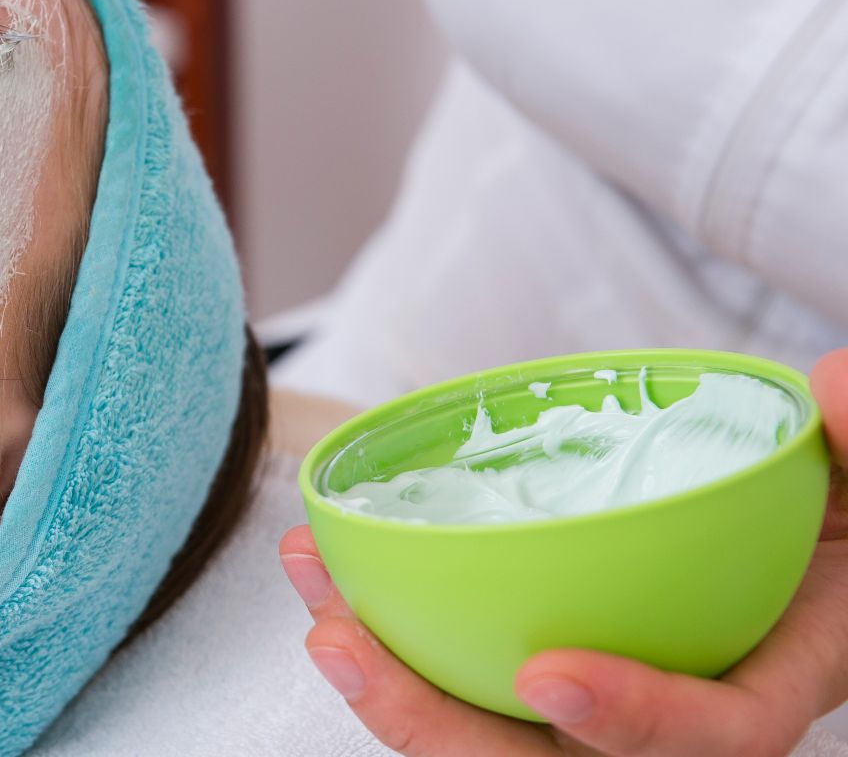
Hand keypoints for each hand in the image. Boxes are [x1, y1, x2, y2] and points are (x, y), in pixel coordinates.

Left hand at [277, 350, 847, 756]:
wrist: (817, 532)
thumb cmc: (840, 509)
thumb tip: (836, 386)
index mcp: (769, 679)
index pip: (713, 735)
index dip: (634, 720)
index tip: (547, 675)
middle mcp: (672, 711)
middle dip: (434, 724)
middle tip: (346, 647)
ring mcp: (598, 695)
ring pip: (483, 727)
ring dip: (385, 676)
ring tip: (313, 600)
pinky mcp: (539, 658)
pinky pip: (458, 669)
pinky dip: (387, 625)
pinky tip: (324, 570)